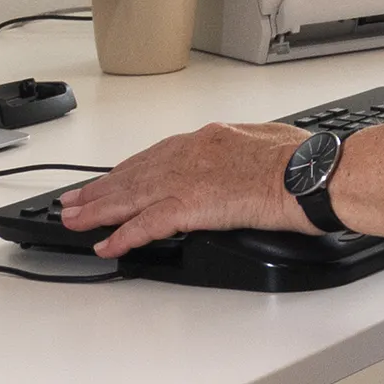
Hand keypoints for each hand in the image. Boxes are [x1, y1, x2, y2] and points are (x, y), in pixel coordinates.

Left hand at [59, 121, 310, 256]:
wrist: (311, 173)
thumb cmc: (301, 159)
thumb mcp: (265, 140)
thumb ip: (240, 150)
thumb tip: (237, 161)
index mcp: (211, 137)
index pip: (157, 155)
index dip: (128, 170)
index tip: (110, 180)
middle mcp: (193, 152)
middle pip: (135, 173)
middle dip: (101, 189)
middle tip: (72, 201)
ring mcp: (190, 178)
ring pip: (132, 195)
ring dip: (99, 210)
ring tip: (73, 221)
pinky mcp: (193, 205)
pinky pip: (148, 223)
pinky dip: (124, 235)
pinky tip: (106, 245)